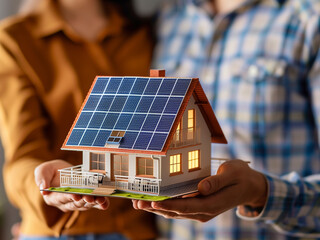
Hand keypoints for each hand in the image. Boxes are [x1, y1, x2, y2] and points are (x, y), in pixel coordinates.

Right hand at [34, 159, 108, 211]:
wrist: (59, 172)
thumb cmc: (49, 172)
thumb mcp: (42, 171)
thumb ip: (41, 178)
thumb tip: (43, 189)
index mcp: (53, 197)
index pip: (61, 198)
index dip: (68, 197)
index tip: (75, 195)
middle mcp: (65, 202)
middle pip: (75, 203)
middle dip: (83, 200)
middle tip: (89, 196)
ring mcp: (76, 202)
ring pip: (85, 205)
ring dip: (93, 203)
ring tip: (99, 199)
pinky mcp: (86, 199)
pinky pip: (94, 204)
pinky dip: (100, 204)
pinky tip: (105, 203)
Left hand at [132, 160, 266, 221]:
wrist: (250, 186)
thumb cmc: (241, 176)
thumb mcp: (232, 173)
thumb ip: (217, 181)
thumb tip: (201, 188)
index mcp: (213, 204)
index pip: (187, 207)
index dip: (169, 206)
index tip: (154, 203)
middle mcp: (205, 211)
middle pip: (177, 212)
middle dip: (156, 208)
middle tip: (137, 202)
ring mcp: (202, 211)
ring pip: (176, 212)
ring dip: (157, 208)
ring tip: (139, 203)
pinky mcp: (199, 207)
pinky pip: (180, 209)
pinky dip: (165, 206)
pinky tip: (154, 201)